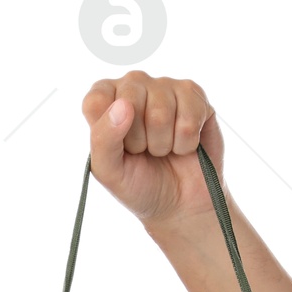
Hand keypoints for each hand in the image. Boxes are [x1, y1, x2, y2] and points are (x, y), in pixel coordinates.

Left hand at [81, 75, 224, 228]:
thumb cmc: (138, 185)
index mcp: (106, 103)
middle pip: (131, 98)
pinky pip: (190, 115)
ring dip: (163, 143)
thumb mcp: (109, 171)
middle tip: (143, 151)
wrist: (179, 204)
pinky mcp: (194, 95)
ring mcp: (166, 87)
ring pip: (162, 110)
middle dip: (139, 138)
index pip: (97, 97)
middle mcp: (134, 87)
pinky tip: (183, 145)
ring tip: (163, 150)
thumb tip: (123, 105)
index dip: (109, 127)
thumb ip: (103, 139)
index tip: (119, 147)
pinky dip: (186, 142)